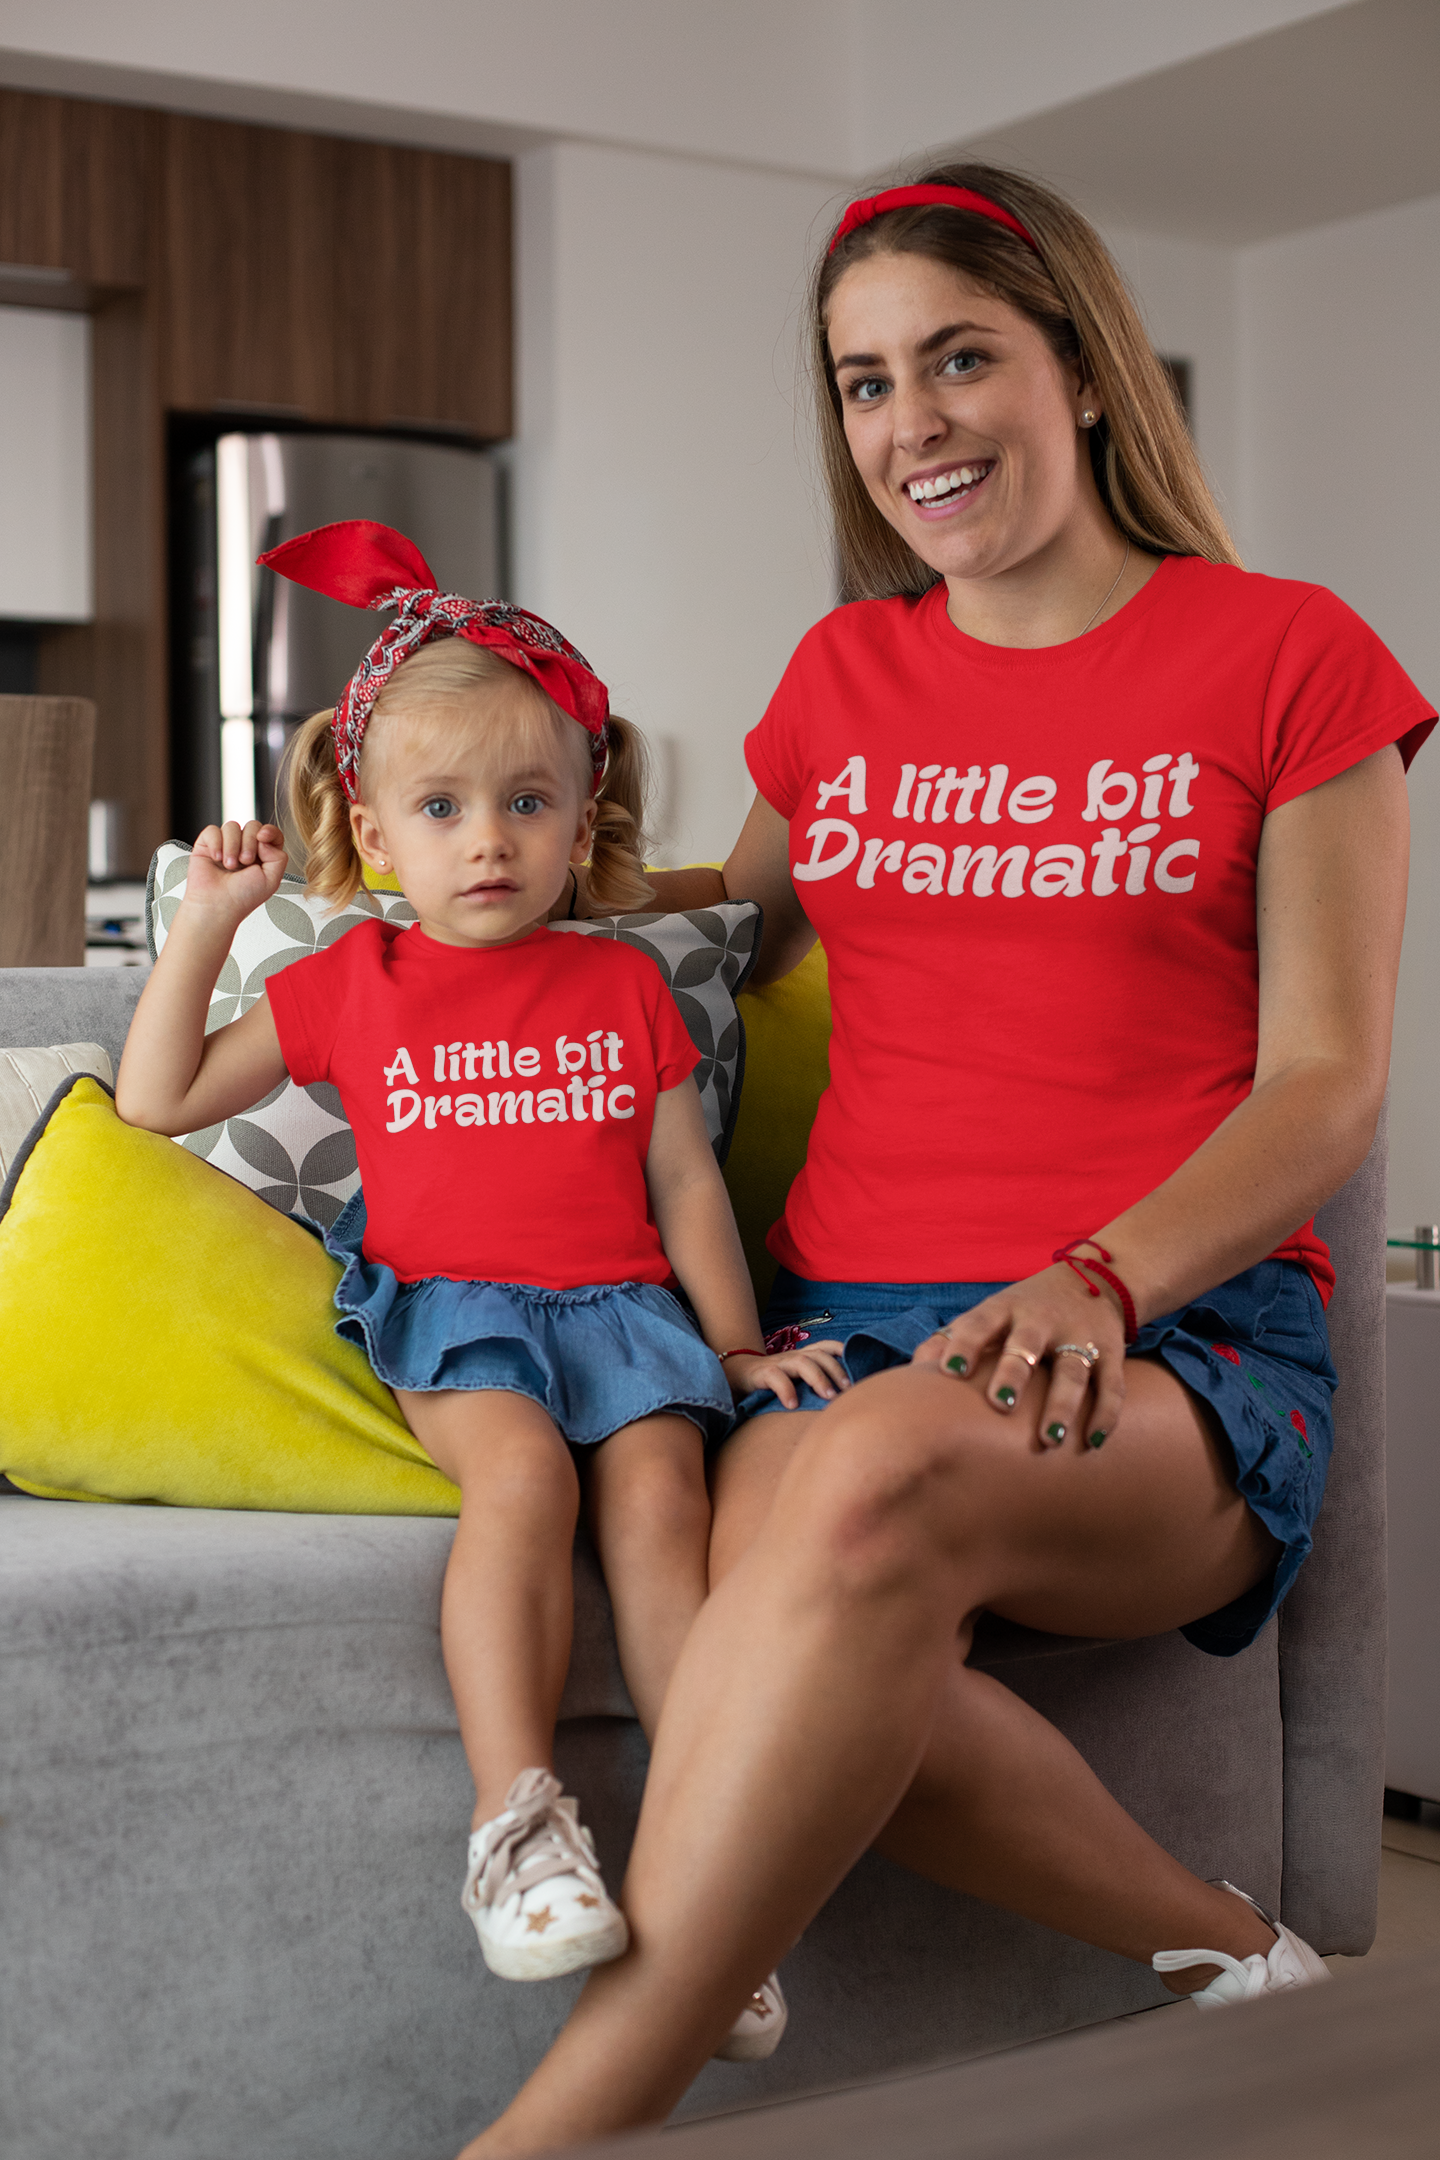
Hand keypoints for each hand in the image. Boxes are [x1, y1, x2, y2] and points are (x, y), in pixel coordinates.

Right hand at [183, 822, 288, 921]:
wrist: (217, 906)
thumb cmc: (243, 897)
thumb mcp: (272, 879)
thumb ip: (278, 856)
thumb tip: (263, 838)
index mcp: (262, 856)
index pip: (270, 833)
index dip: (270, 831)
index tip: (263, 837)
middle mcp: (244, 848)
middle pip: (252, 826)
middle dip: (249, 842)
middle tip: (244, 862)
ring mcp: (225, 845)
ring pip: (232, 826)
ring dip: (232, 846)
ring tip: (229, 866)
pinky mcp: (207, 845)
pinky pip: (213, 830)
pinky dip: (216, 843)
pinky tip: (216, 859)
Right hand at [720, 1340, 848, 1409]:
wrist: (731, 1376)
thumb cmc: (768, 1384)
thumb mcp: (792, 1381)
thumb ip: (810, 1386)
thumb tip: (839, 1403)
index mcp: (801, 1357)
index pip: (824, 1347)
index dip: (841, 1351)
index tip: (857, 1363)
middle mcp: (791, 1357)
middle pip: (819, 1355)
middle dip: (836, 1370)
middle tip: (848, 1390)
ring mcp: (777, 1364)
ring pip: (802, 1362)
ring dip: (818, 1378)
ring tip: (829, 1397)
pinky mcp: (760, 1374)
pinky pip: (776, 1377)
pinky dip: (786, 1389)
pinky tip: (793, 1405)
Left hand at [910, 1265, 1126, 1448]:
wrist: (1093, 1280)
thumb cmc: (1022, 1311)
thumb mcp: (989, 1314)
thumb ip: (952, 1339)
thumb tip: (912, 1372)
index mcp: (1004, 1308)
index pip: (980, 1322)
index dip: (964, 1344)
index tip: (949, 1371)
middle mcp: (1041, 1319)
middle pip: (1027, 1343)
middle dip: (1014, 1372)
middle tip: (1001, 1404)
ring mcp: (1079, 1334)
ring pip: (1073, 1369)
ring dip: (1063, 1403)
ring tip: (1051, 1437)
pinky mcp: (1111, 1351)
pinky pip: (1111, 1385)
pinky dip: (1106, 1413)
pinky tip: (1093, 1441)